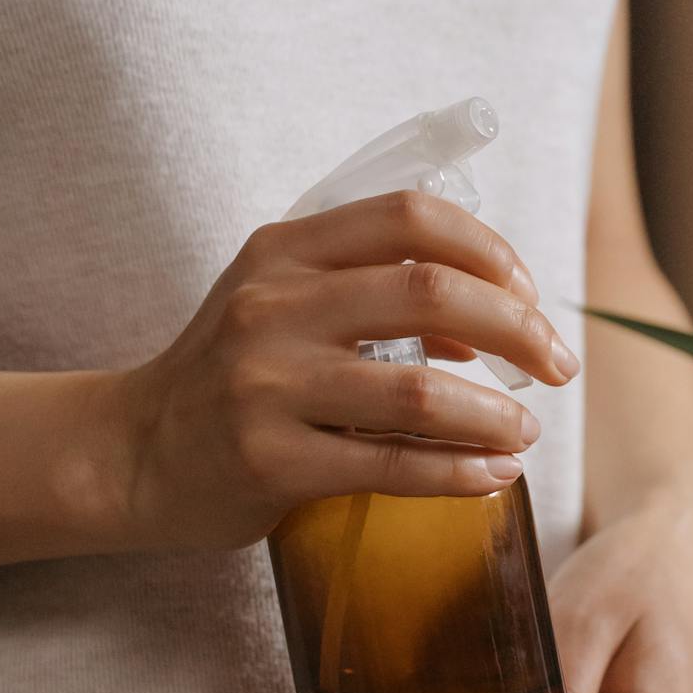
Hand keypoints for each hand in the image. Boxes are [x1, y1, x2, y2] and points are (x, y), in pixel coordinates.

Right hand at [113, 190, 581, 549]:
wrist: (133, 452)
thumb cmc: (237, 376)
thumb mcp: (290, 306)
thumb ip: (379, 295)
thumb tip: (493, 319)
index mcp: (286, 250)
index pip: (410, 216)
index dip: (490, 250)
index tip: (529, 293)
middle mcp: (273, 306)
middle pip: (431, 293)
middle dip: (519, 329)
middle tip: (559, 366)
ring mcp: (266, 384)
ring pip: (420, 392)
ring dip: (495, 414)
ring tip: (524, 432)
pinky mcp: (268, 460)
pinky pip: (392, 466)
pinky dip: (461, 472)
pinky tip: (494, 475)